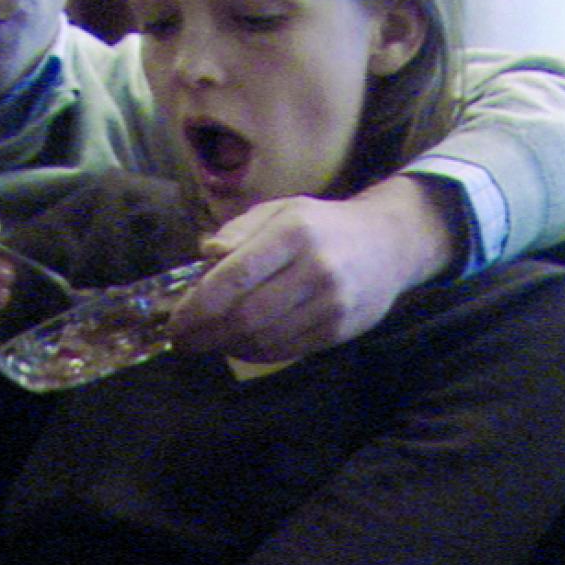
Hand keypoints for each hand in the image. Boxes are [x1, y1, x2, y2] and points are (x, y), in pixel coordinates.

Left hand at [166, 175, 456, 361]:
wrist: (389, 244)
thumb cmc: (323, 226)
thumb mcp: (282, 211)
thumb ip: (240, 230)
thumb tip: (205, 256)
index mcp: (294, 232)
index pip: (234, 277)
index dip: (197, 306)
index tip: (175, 322)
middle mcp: (315, 268)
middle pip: (246, 315)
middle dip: (206, 334)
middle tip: (183, 341)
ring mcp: (332, 303)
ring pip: (264, 338)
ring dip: (227, 346)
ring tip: (209, 342)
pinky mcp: (341, 330)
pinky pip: (287, 350)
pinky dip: (255, 353)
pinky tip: (240, 345)